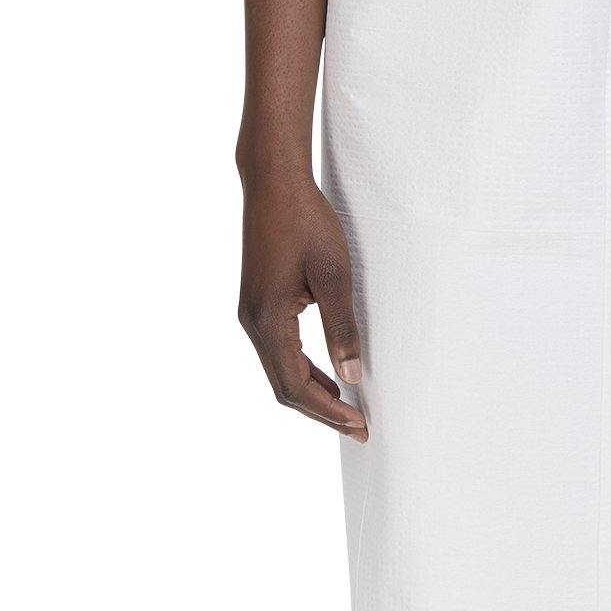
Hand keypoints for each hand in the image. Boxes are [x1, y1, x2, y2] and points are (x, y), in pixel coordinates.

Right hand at [236, 171, 367, 441]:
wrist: (273, 184)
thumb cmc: (305, 222)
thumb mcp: (332, 275)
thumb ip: (341, 327)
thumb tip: (352, 375)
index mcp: (267, 321)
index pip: (296, 386)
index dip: (329, 411)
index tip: (359, 425)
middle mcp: (252, 323)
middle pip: (284, 387)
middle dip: (322, 410)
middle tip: (358, 427)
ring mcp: (251, 314)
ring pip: (279, 370)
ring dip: (312, 392)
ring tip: (346, 407)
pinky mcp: (258, 303)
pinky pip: (278, 350)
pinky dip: (302, 369)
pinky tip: (326, 371)